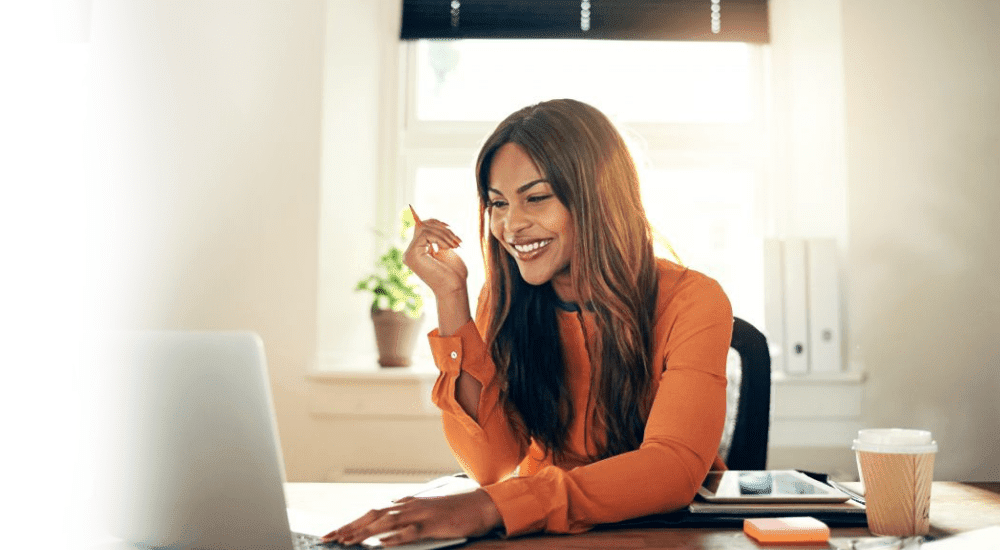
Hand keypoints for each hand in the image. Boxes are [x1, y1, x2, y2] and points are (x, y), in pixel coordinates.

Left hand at [321, 489, 502, 546]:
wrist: (483, 504)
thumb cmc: (457, 510)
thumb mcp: (428, 511)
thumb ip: (408, 514)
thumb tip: (389, 520)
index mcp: (408, 503)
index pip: (373, 512)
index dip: (352, 522)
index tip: (334, 533)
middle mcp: (410, 506)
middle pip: (373, 515)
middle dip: (349, 527)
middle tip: (329, 537)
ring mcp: (421, 514)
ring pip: (386, 523)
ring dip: (364, 532)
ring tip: (345, 541)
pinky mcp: (434, 525)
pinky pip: (410, 532)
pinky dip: (394, 537)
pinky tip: (381, 544)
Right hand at [403, 205, 468, 297]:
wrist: (454, 288)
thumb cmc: (454, 273)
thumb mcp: (445, 249)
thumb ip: (437, 237)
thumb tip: (433, 221)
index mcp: (417, 251)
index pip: (421, 227)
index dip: (435, 223)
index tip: (450, 227)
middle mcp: (410, 252)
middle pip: (422, 225)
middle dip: (443, 229)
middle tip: (457, 240)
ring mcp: (409, 254)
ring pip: (424, 228)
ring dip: (444, 234)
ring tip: (455, 245)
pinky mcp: (412, 254)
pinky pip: (425, 234)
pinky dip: (440, 238)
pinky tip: (447, 248)